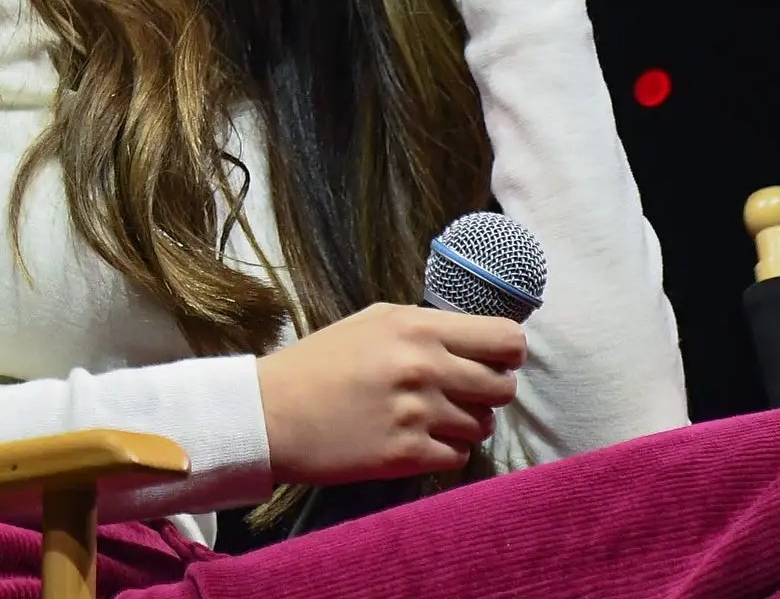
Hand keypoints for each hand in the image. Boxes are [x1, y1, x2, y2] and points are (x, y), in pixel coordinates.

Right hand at [257, 301, 524, 484]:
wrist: (272, 412)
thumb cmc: (319, 363)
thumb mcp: (372, 323)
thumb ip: (426, 329)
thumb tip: (476, 344)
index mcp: (416, 327)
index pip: (507, 339)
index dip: (506, 353)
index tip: (489, 361)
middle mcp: (425, 367)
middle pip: (504, 387)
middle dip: (487, 392)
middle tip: (457, 394)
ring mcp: (419, 413)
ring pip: (484, 425)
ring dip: (463, 424)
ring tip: (426, 417)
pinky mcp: (409, 455)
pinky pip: (460, 457)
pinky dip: (443, 451)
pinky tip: (413, 439)